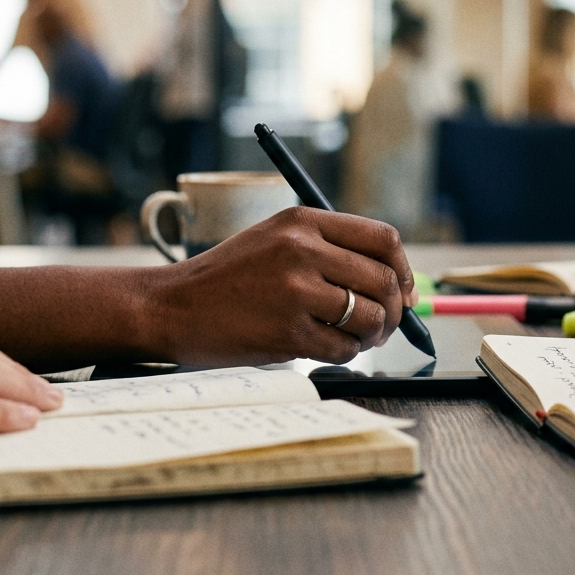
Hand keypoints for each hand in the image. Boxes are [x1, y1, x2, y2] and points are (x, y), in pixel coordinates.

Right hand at [147, 207, 416, 365]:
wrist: (170, 306)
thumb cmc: (228, 278)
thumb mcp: (275, 240)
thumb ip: (330, 250)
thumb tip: (397, 285)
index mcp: (303, 221)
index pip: (382, 239)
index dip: (403, 269)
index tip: (403, 290)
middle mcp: (302, 250)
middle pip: (383, 280)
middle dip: (394, 309)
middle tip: (383, 324)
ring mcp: (296, 291)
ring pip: (368, 317)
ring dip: (371, 335)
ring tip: (355, 337)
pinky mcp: (288, 332)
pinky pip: (343, 348)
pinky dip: (344, 354)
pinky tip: (326, 348)